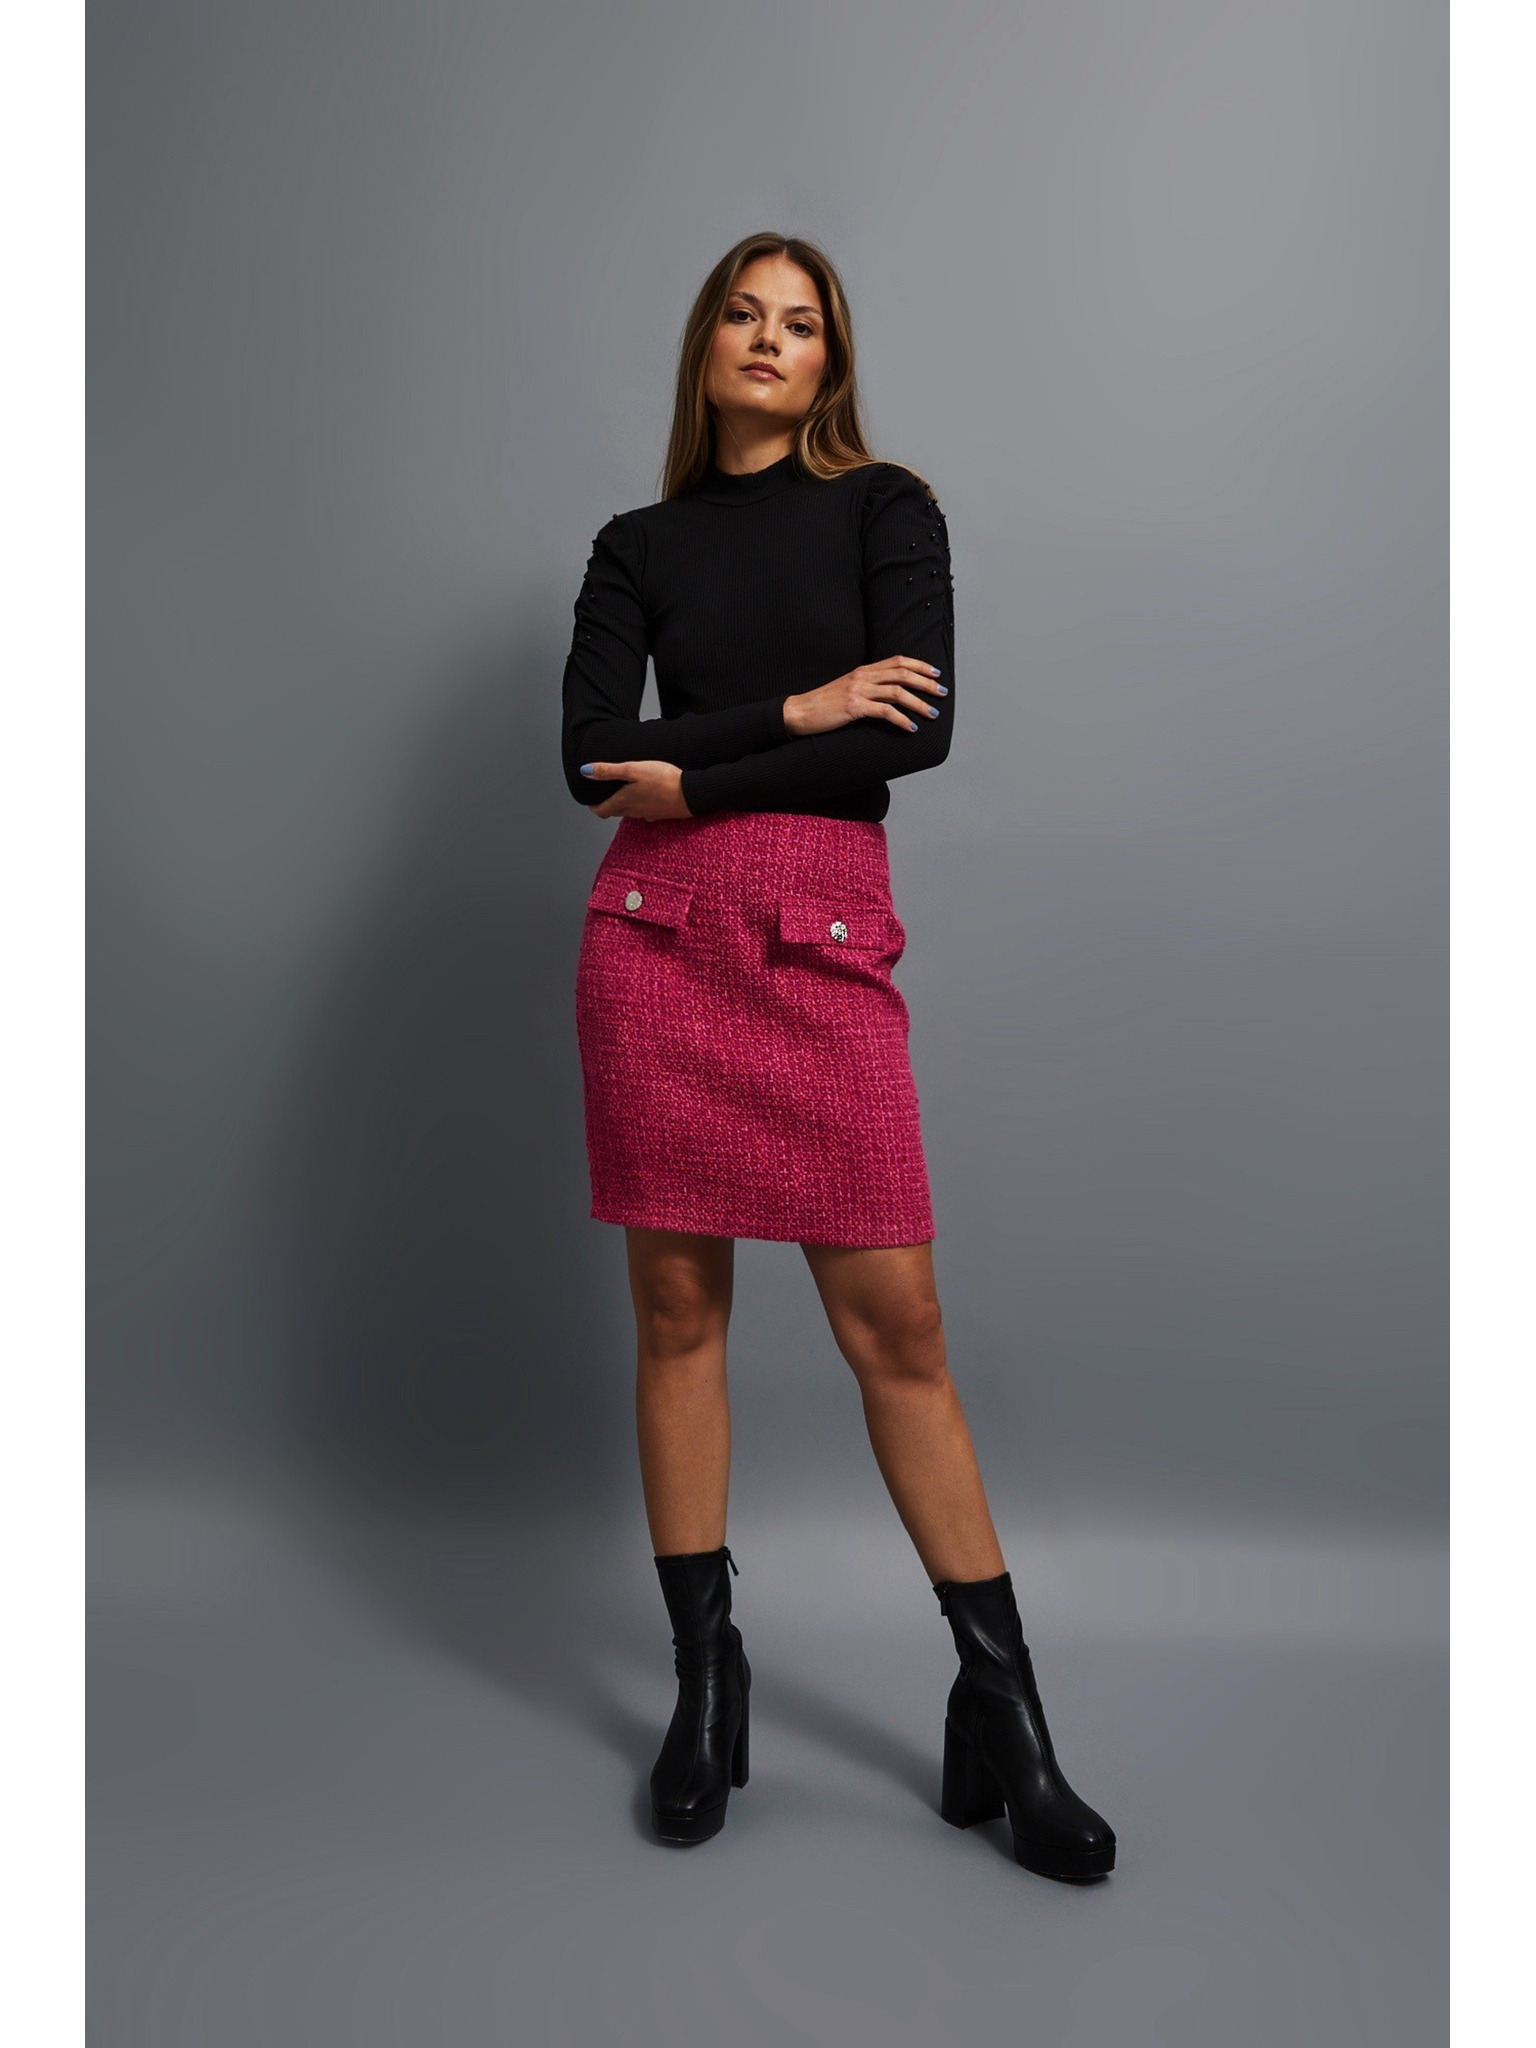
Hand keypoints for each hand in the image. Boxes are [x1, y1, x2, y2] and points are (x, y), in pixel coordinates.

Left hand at [582, 759, 692, 819]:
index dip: (593, 806)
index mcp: (623, 802)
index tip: (590, 800)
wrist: (691, 793)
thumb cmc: (662, 780)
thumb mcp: (632, 769)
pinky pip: (646, 812)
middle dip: (607, 804)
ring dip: (624, 804)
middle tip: (605, 794)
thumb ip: (608, 771)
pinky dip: (641, 805)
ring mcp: (648, 814)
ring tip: (624, 792)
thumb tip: (585, 771)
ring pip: (630, 812)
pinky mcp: (661, 814)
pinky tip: (647, 796)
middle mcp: (633, 812)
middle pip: (615, 811)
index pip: (601, 811)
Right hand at [783, 658, 945, 737]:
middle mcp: (863, 676)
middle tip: (942, 693)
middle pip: (903, 673)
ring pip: (898, 692)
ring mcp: (858, 690)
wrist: (800, 712)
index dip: (920, 665)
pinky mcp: (854, 707)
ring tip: (932, 713)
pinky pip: (885, 712)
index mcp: (864, 670)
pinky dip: (901, 719)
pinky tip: (911, 727)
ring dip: (919, 703)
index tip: (936, 674)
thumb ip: (869, 688)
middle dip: (926, 683)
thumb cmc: (825, 705)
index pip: (898, 661)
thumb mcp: (849, 689)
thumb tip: (892, 695)